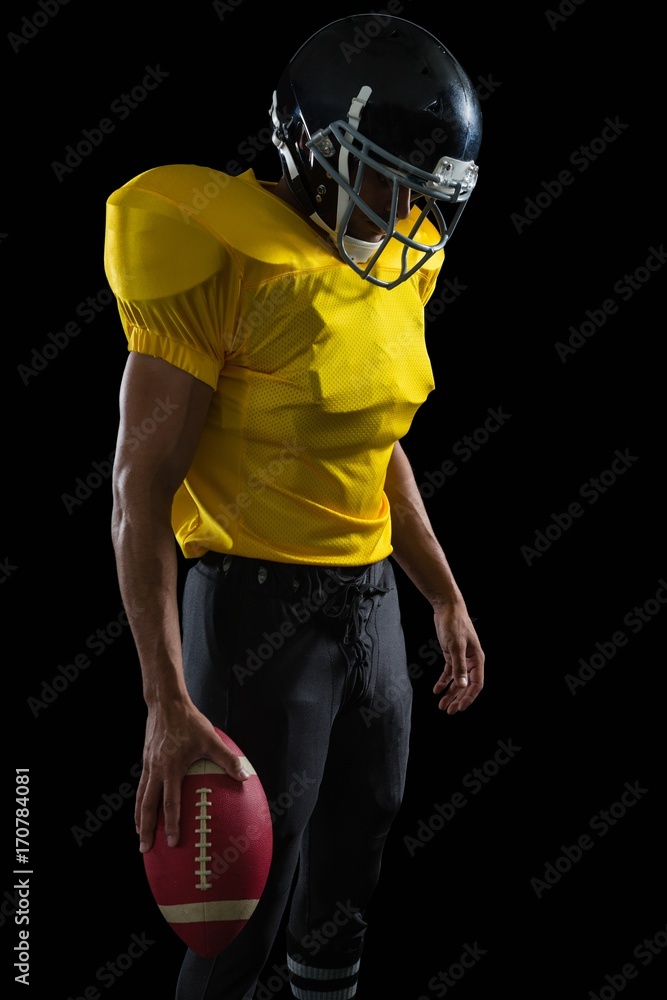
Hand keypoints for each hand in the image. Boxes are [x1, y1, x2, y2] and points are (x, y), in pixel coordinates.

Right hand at [135, 704, 249, 852]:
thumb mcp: (211, 739)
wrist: (166, 703)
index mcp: (171, 768)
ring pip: (141, 798)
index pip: (170, 803)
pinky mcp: (145, 760)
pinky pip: (140, 787)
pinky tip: (142, 809)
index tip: (172, 842)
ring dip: (139, 818)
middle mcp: (156, 770)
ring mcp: (148, 765)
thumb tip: (244, 777)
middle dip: (147, 829)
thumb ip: (228, 759)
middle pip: (148, 806)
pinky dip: (139, 802)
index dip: (171, 824)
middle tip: (145, 849)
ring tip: (140, 835)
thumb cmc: (189, 721)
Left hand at [431, 601, 484, 713]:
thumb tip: (463, 686)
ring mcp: (461, 658)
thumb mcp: (456, 646)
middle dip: (458, 699)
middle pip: (466, 685)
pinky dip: (443, 682)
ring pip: (457, 681)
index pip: (476, 684)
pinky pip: (449, 673)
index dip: (469, 697)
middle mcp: (471, 661)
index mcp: (477, 659)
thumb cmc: (454, 624)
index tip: (459, 708)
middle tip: (448, 710)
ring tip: (441, 705)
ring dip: (450, 693)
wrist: (447, 608)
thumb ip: (459, 667)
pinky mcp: (452, 655)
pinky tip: (437, 690)